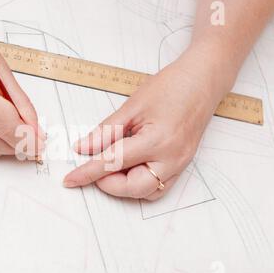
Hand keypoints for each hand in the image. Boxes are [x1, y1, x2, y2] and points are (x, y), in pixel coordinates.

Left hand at [64, 50, 223, 199]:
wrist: (202, 80)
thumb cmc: (171, 87)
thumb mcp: (132, 106)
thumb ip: (106, 132)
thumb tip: (83, 148)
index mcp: (157, 141)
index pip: (113, 163)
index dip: (87, 173)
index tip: (71, 179)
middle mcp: (171, 159)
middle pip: (132, 188)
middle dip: (108, 182)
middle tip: (94, 164)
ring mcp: (179, 165)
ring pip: (146, 192)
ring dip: (124, 185)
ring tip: (112, 163)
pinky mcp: (181, 165)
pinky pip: (158, 187)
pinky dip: (139, 183)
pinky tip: (129, 167)